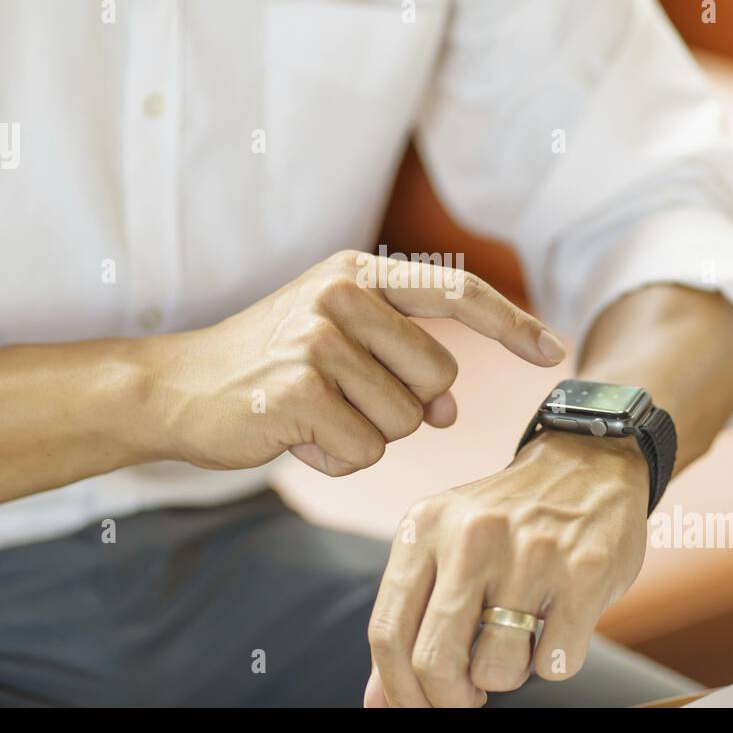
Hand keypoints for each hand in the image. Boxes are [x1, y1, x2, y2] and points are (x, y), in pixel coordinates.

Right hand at [145, 250, 564, 475]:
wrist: (178, 389)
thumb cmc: (267, 367)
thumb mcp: (338, 342)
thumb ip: (401, 362)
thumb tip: (449, 412)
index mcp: (359, 273)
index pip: (457, 291)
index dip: (511, 323)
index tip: (554, 352)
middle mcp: (342, 294)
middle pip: (439, 382)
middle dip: (404, 410)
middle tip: (341, 399)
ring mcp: (318, 338)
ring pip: (404, 423)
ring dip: (365, 436)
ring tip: (313, 414)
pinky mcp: (298, 389)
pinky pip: (364, 452)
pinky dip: (336, 459)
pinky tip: (295, 434)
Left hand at [363, 430, 649, 706]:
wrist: (587, 462)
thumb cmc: (505, 520)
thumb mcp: (442, 548)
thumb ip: (408, 620)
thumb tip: (377, 703)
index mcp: (424, 528)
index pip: (387, 634)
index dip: (398, 691)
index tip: (419, 707)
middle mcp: (471, 536)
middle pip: (434, 661)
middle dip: (449, 701)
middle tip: (468, 698)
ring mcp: (531, 552)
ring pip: (498, 670)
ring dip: (507, 676)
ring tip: (518, 642)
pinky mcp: (585, 572)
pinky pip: (556, 664)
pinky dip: (555, 662)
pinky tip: (558, 624)